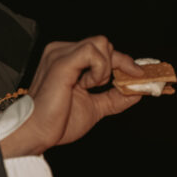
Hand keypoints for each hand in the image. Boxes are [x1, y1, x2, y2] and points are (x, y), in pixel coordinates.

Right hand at [2, 36, 141, 155]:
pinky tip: (86, 84)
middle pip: (104, 44)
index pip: (102, 50)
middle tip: (113, 86)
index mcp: (67, 59)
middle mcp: (61, 51)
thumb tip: (137, 91)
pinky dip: (99, 69)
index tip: (140, 75)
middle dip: (118, 65)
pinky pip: (93, 52)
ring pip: (101, 43)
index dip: (124, 62)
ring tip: (90, 87)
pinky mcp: (62, 61)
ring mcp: (60, 53)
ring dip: (105, 68)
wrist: (37, 133)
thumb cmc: (57, 122)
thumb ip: (113, 97)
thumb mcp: (93, 107)